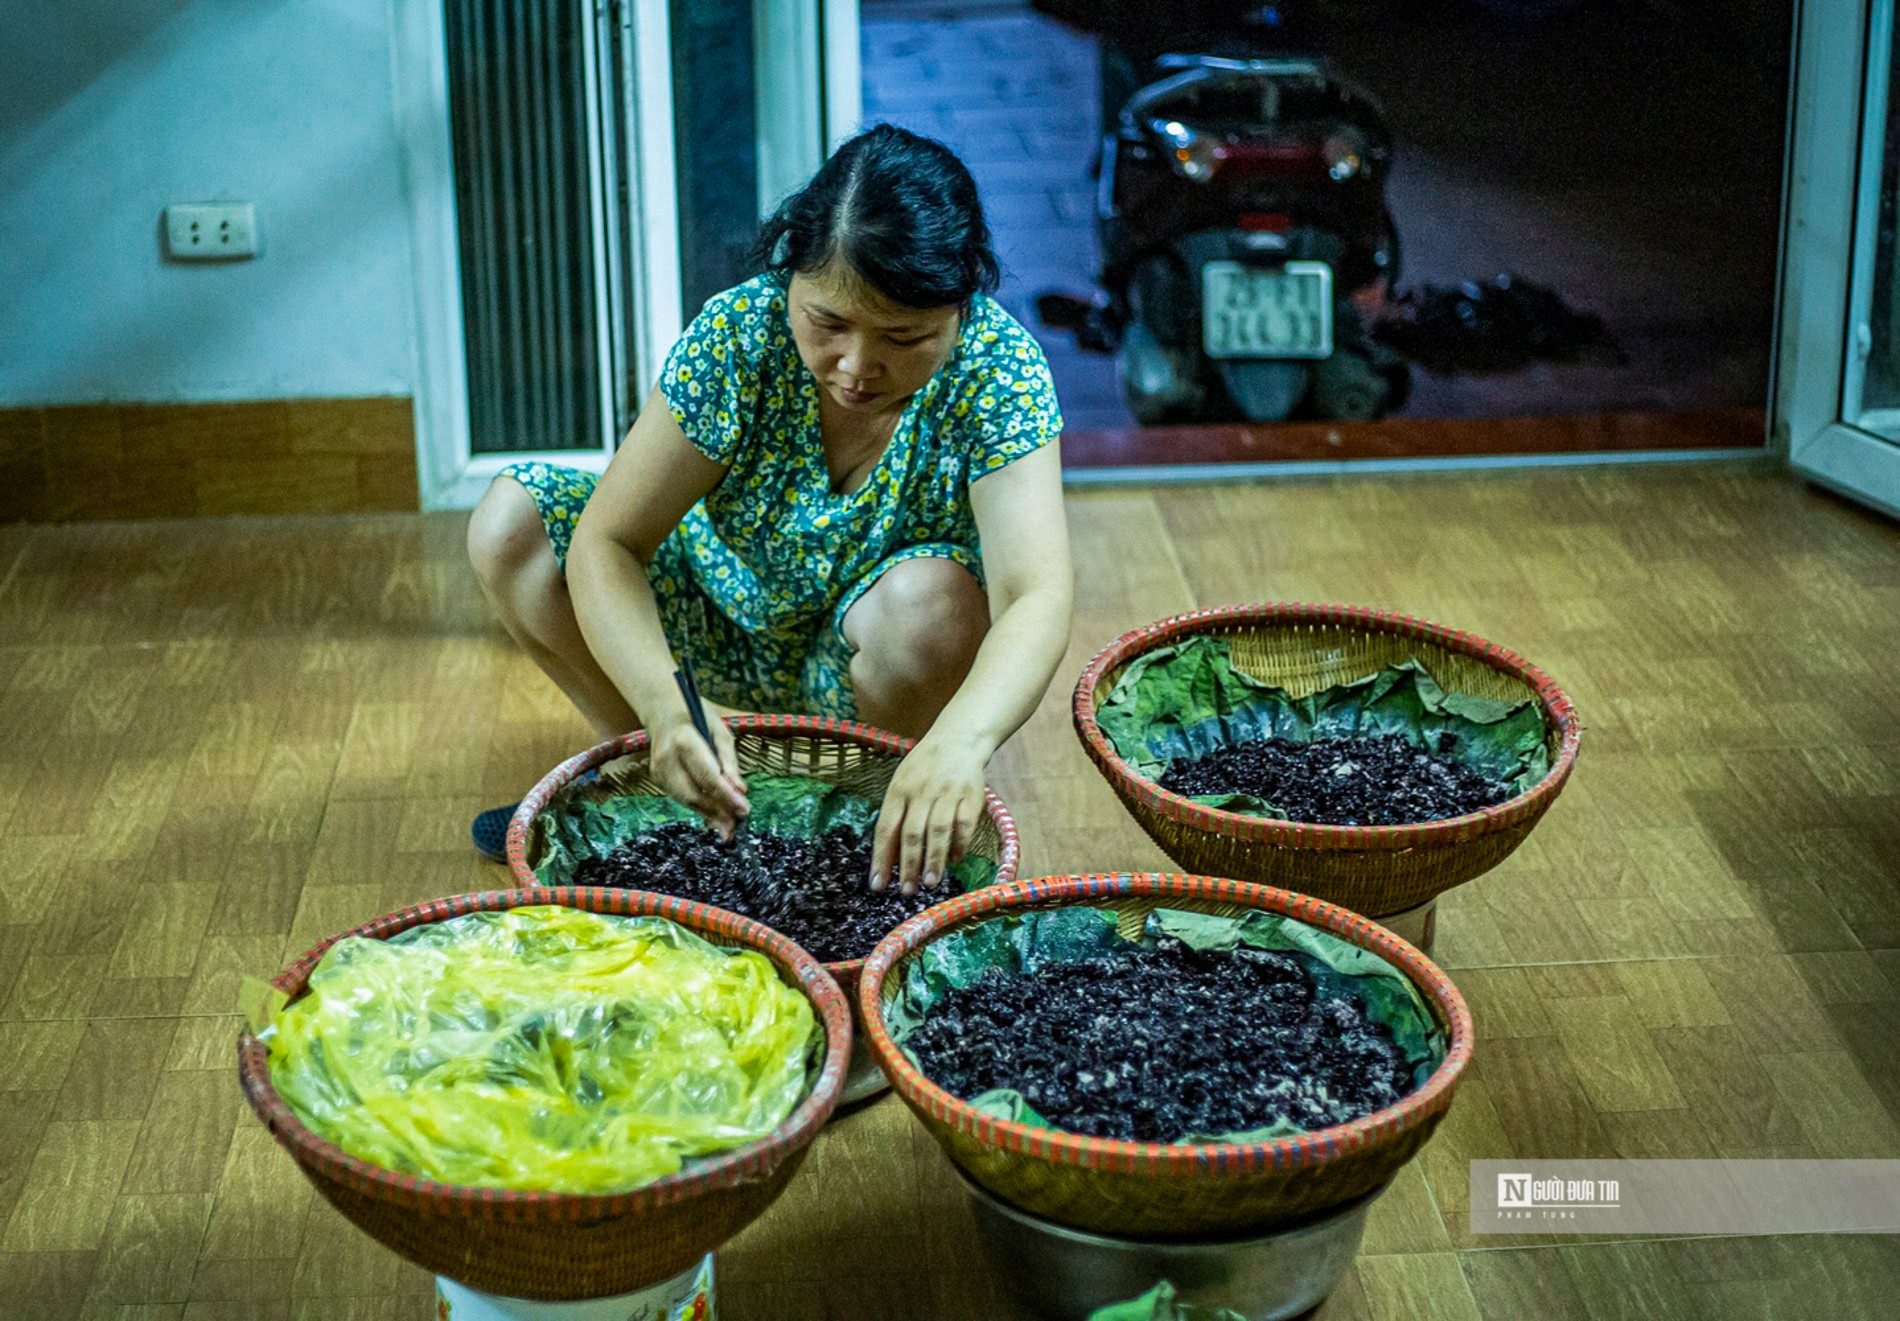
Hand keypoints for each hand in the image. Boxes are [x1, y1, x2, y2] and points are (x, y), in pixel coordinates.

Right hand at [651, 700, 749, 837]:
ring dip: (709, 814)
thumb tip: (740, 791)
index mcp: (683, 741)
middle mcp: (666, 758)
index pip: (707, 777)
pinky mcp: (657, 778)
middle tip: (738, 824)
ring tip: (729, 825)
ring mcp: (658, 770)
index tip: (744, 810)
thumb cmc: (697, 717)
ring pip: (686, 801)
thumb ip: (730, 762)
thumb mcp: (721, 732)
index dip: (726, 797)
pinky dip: (699, 806)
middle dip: (718, 812)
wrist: (663, 710)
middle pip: (694, 794)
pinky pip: (681, 797)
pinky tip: (714, 812)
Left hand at [870, 733, 988, 896]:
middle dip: (909, 865)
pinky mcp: (971, 795)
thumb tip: (890, 858)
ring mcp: (947, 793)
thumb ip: (896, 817)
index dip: (881, 858)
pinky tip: (955, 860)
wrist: (959, 739)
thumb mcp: (902, 784)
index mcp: (899, 789)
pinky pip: (964, 824)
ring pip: (939, 831)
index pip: (886, 828)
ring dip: (934, 859)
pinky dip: (960, 844)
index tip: (878, 885)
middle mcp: (922, 791)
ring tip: (929, 883)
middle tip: (907, 891)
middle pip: (912, 832)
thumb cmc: (923, 768)